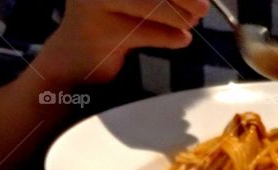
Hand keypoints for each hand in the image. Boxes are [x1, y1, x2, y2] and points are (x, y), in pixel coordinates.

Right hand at [34, 0, 208, 84]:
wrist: (74, 56)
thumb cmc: (109, 20)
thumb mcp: (132, 0)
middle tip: (203, 7)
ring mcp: (95, 3)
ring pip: (148, 4)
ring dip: (177, 15)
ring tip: (192, 22)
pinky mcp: (101, 32)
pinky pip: (144, 33)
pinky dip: (168, 36)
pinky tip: (182, 39)